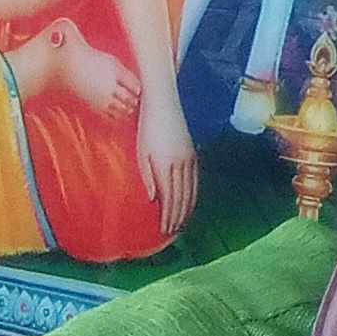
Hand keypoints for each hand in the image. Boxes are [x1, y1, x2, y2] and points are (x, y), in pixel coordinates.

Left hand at [136, 98, 199, 241]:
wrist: (163, 103)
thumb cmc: (146, 127)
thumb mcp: (141, 152)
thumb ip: (147, 177)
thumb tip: (153, 199)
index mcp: (165, 165)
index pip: (169, 198)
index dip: (168, 216)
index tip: (165, 230)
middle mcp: (180, 164)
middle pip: (181, 197)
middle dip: (177, 217)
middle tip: (173, 231)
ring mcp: (188, 158)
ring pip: (191, 190)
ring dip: (187, 209)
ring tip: (182, 222)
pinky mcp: (192, 153)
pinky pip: (195, 179)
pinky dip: (193, 194)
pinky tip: (190, 201)